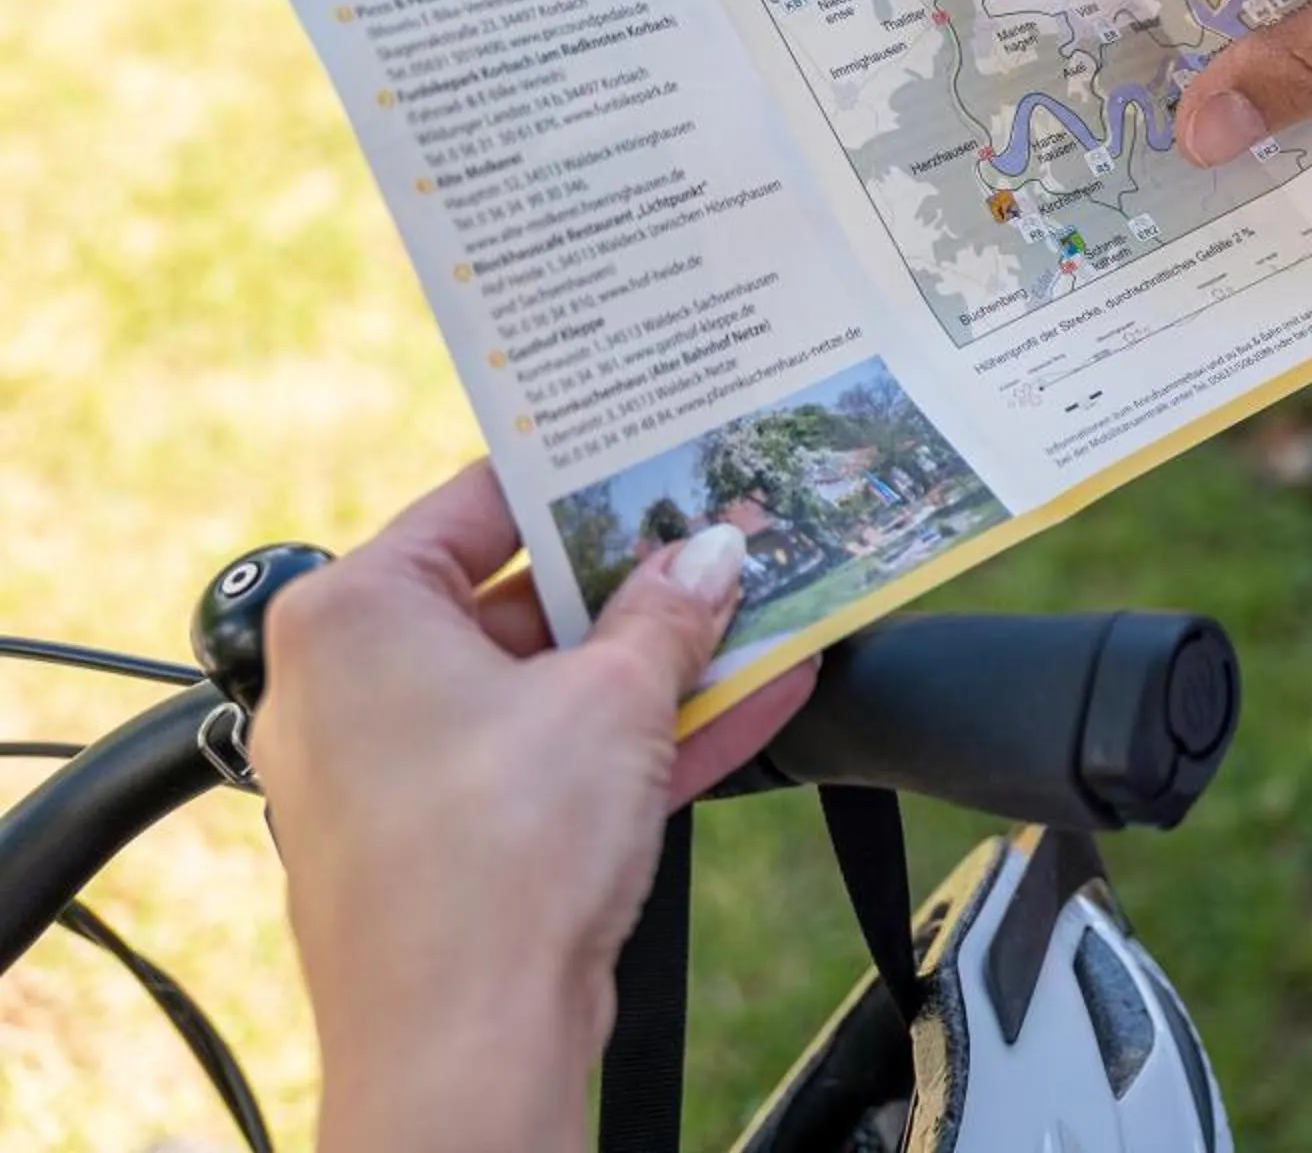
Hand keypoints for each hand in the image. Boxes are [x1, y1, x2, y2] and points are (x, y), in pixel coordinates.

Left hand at [250, 461, 815, 1152]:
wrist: (464, 1047)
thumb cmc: (492, 861)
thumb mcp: (613, 700)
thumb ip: (670, 615)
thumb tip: (712, 556)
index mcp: (355, 615)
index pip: (479, 502)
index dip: (586, 481)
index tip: (663, 458)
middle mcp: (357, 683)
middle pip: (523, 597)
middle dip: (642, 581)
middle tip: (731, 539)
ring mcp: (403, 767)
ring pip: (551, 685)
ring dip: (660, 661)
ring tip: (763, 614)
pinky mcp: (454, 839)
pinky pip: (557, 757)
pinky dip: (641, 735)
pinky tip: (751, 701)